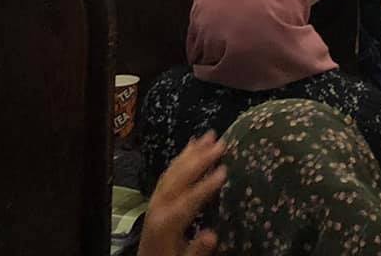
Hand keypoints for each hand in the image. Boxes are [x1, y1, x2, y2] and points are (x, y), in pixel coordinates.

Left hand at [139, 134, 223, 255]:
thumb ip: (196, 250)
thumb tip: (212, 235)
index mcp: (166, 224)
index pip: (188, 201)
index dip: (206, 185)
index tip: (225, 170)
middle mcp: (158, 207)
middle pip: (179, 178)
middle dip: (200, 159)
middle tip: (220, 143)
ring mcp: (155, 200)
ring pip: (173, 171)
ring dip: (191, 152)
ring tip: (209, 136)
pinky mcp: (156, 198)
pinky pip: (168, 173)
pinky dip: (180, 158)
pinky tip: (191, 147)